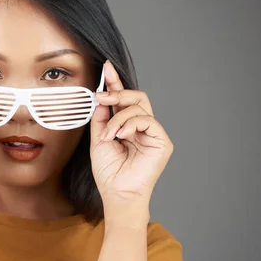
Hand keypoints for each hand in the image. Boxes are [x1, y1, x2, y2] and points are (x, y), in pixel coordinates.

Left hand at [90, 60, 172, 219]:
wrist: (116, 192)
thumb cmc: (109, 171)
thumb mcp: (98, 138)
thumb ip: (101, 117)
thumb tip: (102, 97)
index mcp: (128, 126)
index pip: (124, 100)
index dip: (116, 83)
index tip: (106, 68)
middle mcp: (142, 128)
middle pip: (136, 97)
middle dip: (117, 92)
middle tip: (102, 97)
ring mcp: (153, 133)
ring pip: (139, 107)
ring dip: (118, 118)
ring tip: (108, 134)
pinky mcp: (162, 141)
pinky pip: (147, 120)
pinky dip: (129, 124)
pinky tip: (120, 135)